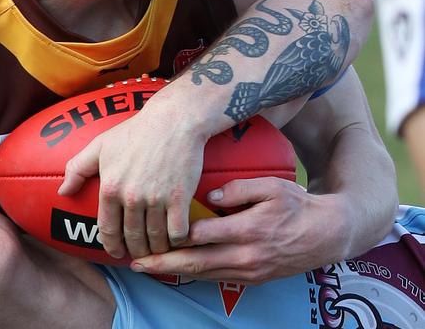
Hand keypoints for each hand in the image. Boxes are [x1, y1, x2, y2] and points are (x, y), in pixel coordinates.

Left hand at [58, 101, 207, 259]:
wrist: (173, 121)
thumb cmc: (135, 131)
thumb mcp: (100, 145)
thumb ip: (77, 169)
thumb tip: (62, 191)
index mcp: (110, 187)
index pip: (107, 229)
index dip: (111, 246)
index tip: (116, 252)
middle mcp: (132, 197)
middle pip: (132, 238)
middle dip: (134, 250)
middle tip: (137, 254)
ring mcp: (157, 199)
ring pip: (155, 238)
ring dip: (155, 249)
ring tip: (156, 249)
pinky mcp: (180, 199)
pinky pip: (177, 232)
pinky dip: (175, 241)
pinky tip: (174, 239)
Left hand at [129, 177, 350, 283]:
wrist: (328, 235)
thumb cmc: (298, 205)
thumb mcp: (272, 186)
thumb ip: (239, 189)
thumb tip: (210, 194)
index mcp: (248, 230)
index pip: (201, 235)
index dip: (173, 235)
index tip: (149, 232)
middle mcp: (246, 255)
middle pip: (195, 262)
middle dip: (163, 264)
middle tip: (136, 263)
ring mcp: (249, 271)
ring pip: (204, 274)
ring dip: (174, 272)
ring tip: (149, 268)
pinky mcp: (253, 278)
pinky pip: (217, 278)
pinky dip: (195, 275)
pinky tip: (178, 269)